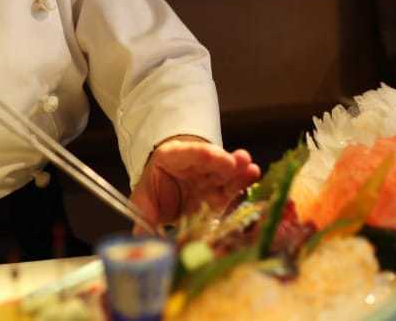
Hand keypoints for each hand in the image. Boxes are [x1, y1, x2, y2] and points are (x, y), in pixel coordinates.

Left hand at [130, 137, 260, 232]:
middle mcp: (194, 165)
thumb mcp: (144, 203)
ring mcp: (210, 177)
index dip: (199, 154)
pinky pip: (232, 186)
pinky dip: (243, 181)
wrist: (163, 195)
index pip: (185, 152)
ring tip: (250, 168)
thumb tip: (142, 244)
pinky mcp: (221, 193)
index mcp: (170, 158)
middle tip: (233, 164)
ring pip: (226, 171)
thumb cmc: (154, 194)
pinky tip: (253, 176)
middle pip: (210, 161)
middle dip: (222, 162)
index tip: (211, 156)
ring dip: (238, 169)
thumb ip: (143, 219)